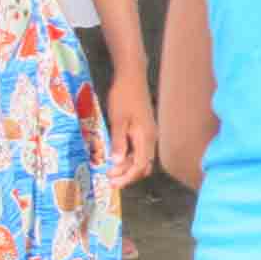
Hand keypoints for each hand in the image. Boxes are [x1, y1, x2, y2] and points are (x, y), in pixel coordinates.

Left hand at [106, 71, 155, 187]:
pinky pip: (140, 150)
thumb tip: (116, 163)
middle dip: (128, 175)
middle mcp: (151, 138)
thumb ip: (118, 141)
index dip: (126, 176)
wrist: (132, 77)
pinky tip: (118, 157)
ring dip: (128, 167)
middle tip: (110, 180)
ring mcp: (149, 134)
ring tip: (112, 171)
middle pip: (143, 165)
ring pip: (142, 159)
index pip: (139, 165)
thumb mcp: (118, 120)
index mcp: (145, 137)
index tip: (111, 182)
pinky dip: (130, 158)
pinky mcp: (145, 129)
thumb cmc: (123, 96)